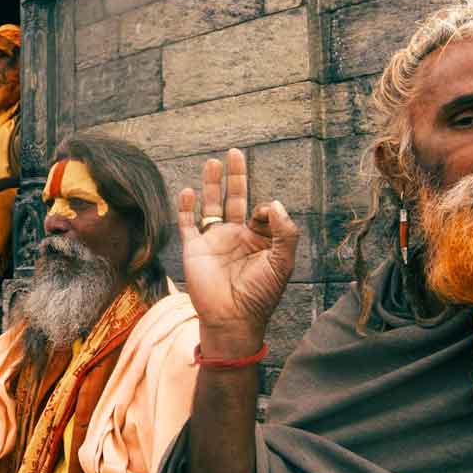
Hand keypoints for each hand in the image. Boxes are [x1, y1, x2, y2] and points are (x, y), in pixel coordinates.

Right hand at [178, 148, 298, 354]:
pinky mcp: (194, 249)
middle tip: (236, 153)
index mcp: (259, 240)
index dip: (266, 209)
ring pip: (212, 205)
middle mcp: (236, 236)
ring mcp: (214, 241)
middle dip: (236, 176)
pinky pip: (188, 224)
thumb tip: (274, 202)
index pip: (261, 211)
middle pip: (236, 198)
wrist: (232, 319)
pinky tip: (188, 191)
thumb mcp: (283, 262)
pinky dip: (186, 208)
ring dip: (212, 184)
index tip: (263, 218)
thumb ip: (285, 232)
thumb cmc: (260, 295)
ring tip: (213, 162)